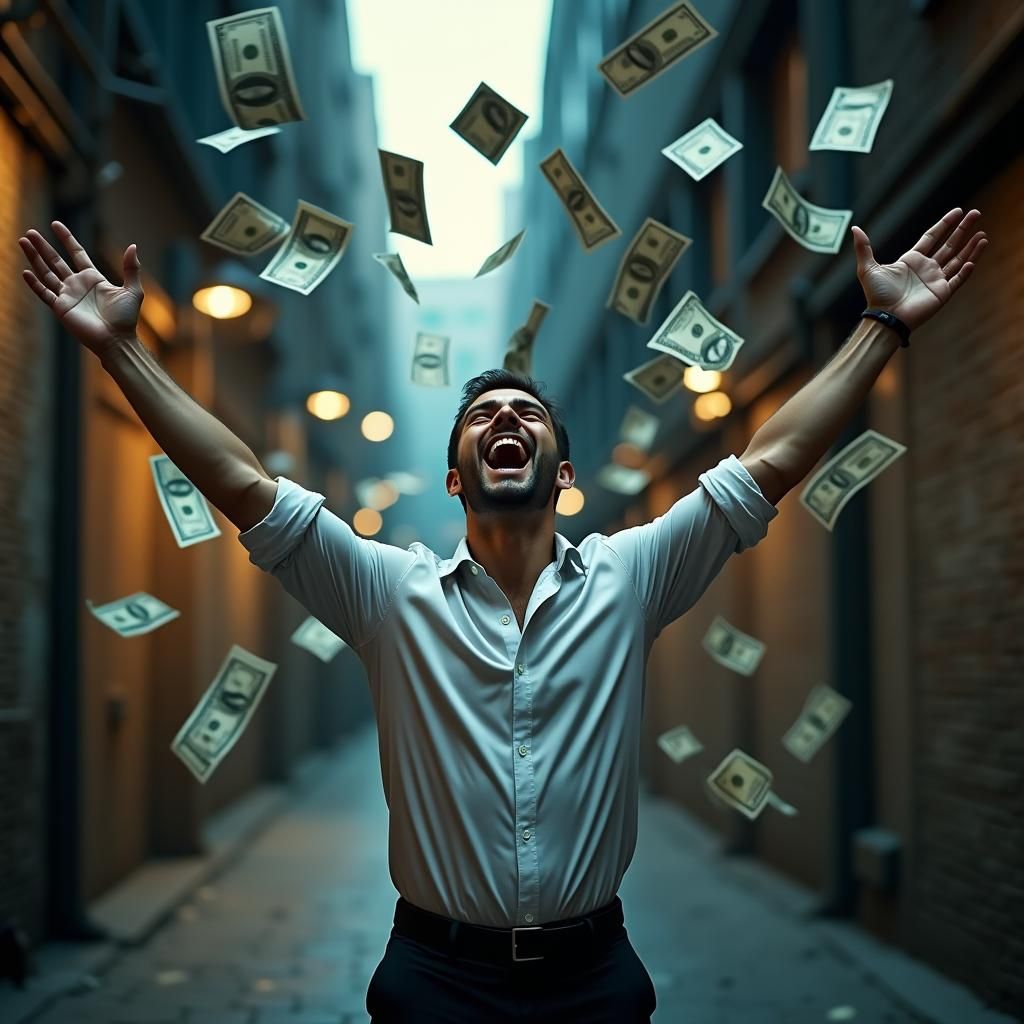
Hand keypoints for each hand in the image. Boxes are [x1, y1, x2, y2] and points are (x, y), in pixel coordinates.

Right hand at [19, 221, 142, 357]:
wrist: (117, 340)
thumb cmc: (126, 319)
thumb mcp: (132, 290)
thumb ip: (131, 268)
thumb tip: (133, 246)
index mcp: (93, 278)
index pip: (77, 253)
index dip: (67, 239)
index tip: (56, 224)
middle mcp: (78, 285)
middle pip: (56, 261)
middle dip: (43, 247)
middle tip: (30, 232)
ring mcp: (67, 296)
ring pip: (46, 273)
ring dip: (34, 258)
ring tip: (23, 242)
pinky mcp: (61, 308)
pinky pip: (44, 293)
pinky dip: (35, 283)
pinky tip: (26, 271)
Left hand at [852, 208, 987, 332]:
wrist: (885, 317)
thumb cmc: (877, 295)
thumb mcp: (868, 268)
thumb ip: (864, 248)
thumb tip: (854, 228)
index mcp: (911, 260)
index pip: (932, 237)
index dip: (945, 224)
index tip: (958, 212)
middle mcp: (926, 268)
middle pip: (949, 245)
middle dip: (963, 230)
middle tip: (976, 213)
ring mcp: (935, 281)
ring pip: (958, 260)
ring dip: (971, 247)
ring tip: (983, 234)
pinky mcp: (942, 293)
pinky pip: (958, 279)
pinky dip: (967, 270)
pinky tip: (974, 258)